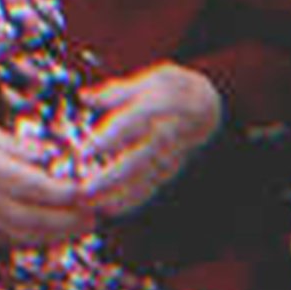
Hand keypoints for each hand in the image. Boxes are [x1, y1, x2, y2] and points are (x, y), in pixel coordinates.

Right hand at [0, 117, 93, 247]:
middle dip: (71, 221)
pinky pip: (11, 242)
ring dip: (59, 236)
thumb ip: (17, 145)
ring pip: (26, 235)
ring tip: (84, 228)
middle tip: (97, 216)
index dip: (67, 193)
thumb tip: (48, 154)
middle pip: (37, 218)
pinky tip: (54, 237)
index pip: (37, 187)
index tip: (89, 191)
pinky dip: (37, 242)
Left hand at [75, 64, 223, 217]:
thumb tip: (85, 95)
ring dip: (115, 193)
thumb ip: (115, 92)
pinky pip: (149, 188)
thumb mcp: (147, 80)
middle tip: (83, 189)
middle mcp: (164, 135)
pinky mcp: (168, 171)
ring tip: (88, 202)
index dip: (107, 139)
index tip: (83, 151)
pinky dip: (130, 201)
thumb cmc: (173, 91)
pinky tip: (109, 209)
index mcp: (158, 106)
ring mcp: (168, 157)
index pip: (131, 123)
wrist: (207, 108)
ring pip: (142, 179)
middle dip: (109, 178)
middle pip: (137, 159)